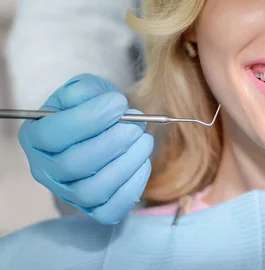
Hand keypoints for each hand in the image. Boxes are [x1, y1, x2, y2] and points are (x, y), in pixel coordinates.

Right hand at [18, 74, 153, 224]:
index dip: (91, 118)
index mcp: (35, 136)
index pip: (53, 134)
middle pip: (74, 165)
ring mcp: (68, 193)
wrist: (102, 129)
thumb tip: (99, 101)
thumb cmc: (90, 108)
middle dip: (113, 142)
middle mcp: (45, 169)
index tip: (120, 102)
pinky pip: (110, 210)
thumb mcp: (83, 90)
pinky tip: (143, 162)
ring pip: (92, 191)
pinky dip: (132, 187)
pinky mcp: (92, 209)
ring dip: (126, 164)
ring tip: (144, 140)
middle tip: (137, 125)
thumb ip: (85, 91)